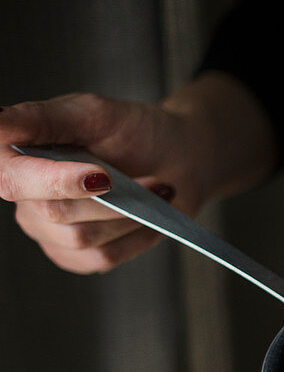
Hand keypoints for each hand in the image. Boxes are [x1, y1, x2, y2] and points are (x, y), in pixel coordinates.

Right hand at [1, 72, 276, 272]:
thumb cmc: (135, 131)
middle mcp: (26, 197)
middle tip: (152, 180)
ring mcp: (49, 230)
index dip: (55, 181)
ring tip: (157, 192)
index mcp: (18, 156)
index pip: (11, 178)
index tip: (102, 176)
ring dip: (129, 217)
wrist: (180, 159)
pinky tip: (150, 218)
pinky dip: (135, 238)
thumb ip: (41, 118)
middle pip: (53, 212)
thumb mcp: (92, 113)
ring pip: (80, 239)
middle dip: (110, 199)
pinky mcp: (78, 255)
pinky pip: (100, 258)